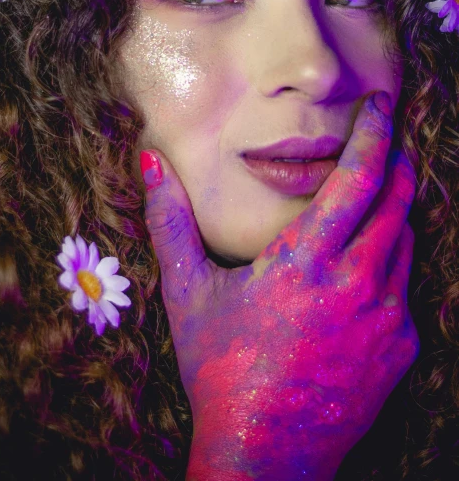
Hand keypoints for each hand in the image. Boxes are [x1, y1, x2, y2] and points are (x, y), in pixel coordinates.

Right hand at [141, 92, 419, 480]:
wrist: (263, 453)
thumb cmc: (219, 368)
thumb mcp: (186, 290)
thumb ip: (170, 220)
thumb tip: (150, 161)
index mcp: (306, 259)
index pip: (357, 177)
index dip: (374, 135)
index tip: (382, 107)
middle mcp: (357, 281)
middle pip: (396, 202)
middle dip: (396, 164)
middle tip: (387, 144)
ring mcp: (386, 318)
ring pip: (404, 243)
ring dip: (394, 214)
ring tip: (375, 201)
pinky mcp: (402, 349)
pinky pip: (404, 291)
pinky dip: (389, 269)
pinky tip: (362, 278)